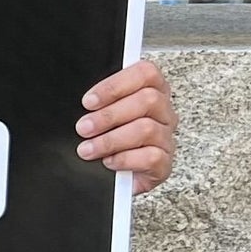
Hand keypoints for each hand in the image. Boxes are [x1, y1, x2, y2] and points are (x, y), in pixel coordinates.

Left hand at [77, 60, 175, 193]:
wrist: (117, 177)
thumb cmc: (107, 137)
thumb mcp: (101, 113)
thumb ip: (100, 101)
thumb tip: (87, 101)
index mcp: (152, 90)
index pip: (146, 73)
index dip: (116, 85)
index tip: (89, 101)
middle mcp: (163, 112)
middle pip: (148, 100)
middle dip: (109, 115)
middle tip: (84, 128)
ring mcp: (166, 138)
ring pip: (147, 129)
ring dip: (110, 140)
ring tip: (88, 149)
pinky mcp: (165, 163)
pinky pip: (151, 157)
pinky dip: (125, 159)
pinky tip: (109, 161)